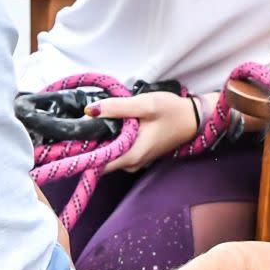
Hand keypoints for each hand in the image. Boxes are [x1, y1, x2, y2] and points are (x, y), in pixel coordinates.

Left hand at [87, 90, 201, 171]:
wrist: (195, 118)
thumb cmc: (171, 111)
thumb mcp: (144, 105)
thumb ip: (116, 108)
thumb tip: (88, 112)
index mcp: (131, 157)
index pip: (97, 163)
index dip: (84, 150)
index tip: (74, 135)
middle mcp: (132, 164)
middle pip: (102, 158)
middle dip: (92, 140)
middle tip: (86, 119)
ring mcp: (136, 160)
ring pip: (110, 153)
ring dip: (103, 138)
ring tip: (99, 118)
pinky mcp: (140, 153)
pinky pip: (119, 149)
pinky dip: (114, 137)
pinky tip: (113, 122)